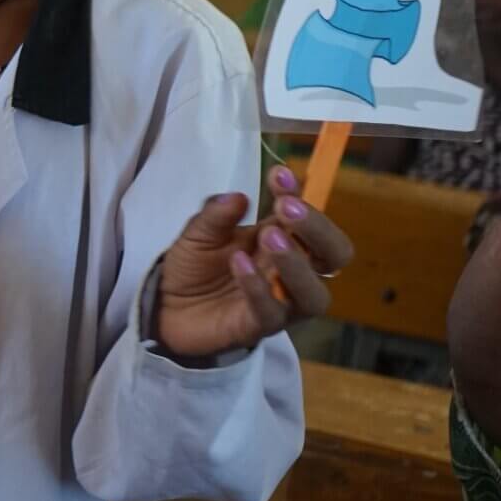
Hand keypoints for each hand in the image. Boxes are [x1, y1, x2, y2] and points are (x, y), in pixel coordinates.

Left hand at [151, 164, 353, 359]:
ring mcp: (280, 302)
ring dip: (296, 263)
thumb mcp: (198, 232)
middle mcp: (291, 270)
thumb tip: (239, 197)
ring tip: (270, 237)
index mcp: (281, 237)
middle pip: (334, 255)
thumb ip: (216, 214)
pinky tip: (239, 264)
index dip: (298, 192)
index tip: (278, 174)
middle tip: (287, 209)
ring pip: (315, 294)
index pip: (306, 215)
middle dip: (318, 229)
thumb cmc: (194, 266)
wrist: (166, 307)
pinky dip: (258, 288)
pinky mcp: (259, 326)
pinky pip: (272, 313)